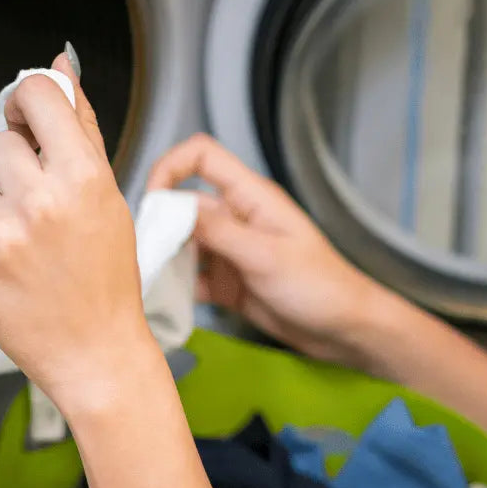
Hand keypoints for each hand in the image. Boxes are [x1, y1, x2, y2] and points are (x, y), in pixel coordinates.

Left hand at [0, 53, 152, 401]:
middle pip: (0, 144)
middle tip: (46, 215)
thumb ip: (81, 126)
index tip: (31, 121)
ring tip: (31, 252)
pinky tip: (14, 276)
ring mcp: (0, 236)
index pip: (35, 94)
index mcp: (82, 176)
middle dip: (18, 172)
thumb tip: (60, 64)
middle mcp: (39, 201)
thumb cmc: (107, 275)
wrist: (95, 352)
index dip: (29, 103)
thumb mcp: (108, 196)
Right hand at [147, 134, 390, 365]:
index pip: (202, 157)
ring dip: (164, 259)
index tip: (152, 200)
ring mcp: (231, 252)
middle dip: (159, 225)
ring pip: (183, 245)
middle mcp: (237, 220)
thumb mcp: (267, 256)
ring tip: (147, 280)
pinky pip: (193, 279)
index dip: (170, 167)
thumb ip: (219, 232)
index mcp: (251, 198)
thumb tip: (173, 209)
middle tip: (141, 253)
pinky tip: (165, 301)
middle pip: (183, 205)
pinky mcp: (229, 283)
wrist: (345, 330)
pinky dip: (176, 288)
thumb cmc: (321, 286)